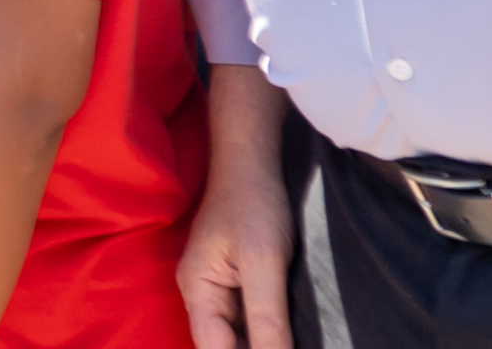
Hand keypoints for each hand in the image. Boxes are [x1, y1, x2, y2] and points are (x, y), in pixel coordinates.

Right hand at [182, 66, 295, 348]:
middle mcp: (202, 294)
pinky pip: (249, 317)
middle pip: (224, 344)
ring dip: (263, 342)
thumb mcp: (263, 261)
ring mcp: (219, 287)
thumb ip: (267, 317)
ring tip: (293, 339)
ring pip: (239, 333)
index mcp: (197, 291)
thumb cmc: (254, 204)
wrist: (253, 160)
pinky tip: (291, 334)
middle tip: (291, 344)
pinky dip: (269, 330)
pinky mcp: (238, 279)